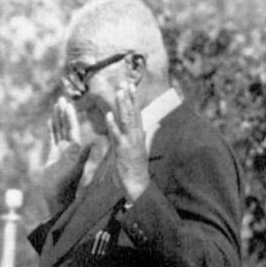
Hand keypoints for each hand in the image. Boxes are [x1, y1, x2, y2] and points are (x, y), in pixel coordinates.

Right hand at [42, 96, 92, 212]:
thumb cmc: (67, 185)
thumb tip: (93, 143)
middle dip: (64, 113)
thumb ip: (83, 156)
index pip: (72, 129)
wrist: (58, 198)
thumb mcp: (76, 169)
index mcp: (74, 149)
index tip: (68, 103)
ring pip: (59, 130)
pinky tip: (50, 120)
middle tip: (62, 98)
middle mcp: (69, 148)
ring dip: (58, 117)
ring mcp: (61, 151)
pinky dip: (52, 129)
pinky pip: (53, 138)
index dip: (70, 116)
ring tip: (57, 104)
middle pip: (66, 126)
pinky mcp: (54, 155)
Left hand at [105, 82, 150, 202]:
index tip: (130, 85)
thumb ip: (150, 134)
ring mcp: (129, 142)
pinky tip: (109, 115)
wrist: (137, 184)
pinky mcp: (122, 150)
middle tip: (125, 82)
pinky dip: (113, 125)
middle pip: (133, 113)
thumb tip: (156, 124)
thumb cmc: (137, 167)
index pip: (137, 112)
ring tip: (119, 92)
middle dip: (129, 97)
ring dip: (123, 106)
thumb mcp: (144, 148)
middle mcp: (136, 136)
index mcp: (140, 134)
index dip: (133, 98)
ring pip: (126, 120)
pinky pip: (116, 136)